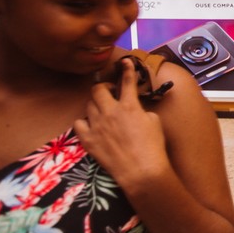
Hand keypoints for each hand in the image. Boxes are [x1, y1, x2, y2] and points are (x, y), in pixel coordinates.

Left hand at [74, 59, 168, 188]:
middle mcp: (110, 112)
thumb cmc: (153, 147)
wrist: (141, 170)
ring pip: (88, 104)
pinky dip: (84, 121)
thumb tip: (134, 110)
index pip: (127, 81)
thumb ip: (141, 111)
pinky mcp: (88, 139)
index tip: (125, 62)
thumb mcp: (154, 122)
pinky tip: (92, 125)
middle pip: (98, 89)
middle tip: (111, 93)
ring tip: (103, 111)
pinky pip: (78, 122)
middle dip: (104, 88)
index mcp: (129, 106)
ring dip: (96, 104)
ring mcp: (96, 125)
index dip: (127, 69)